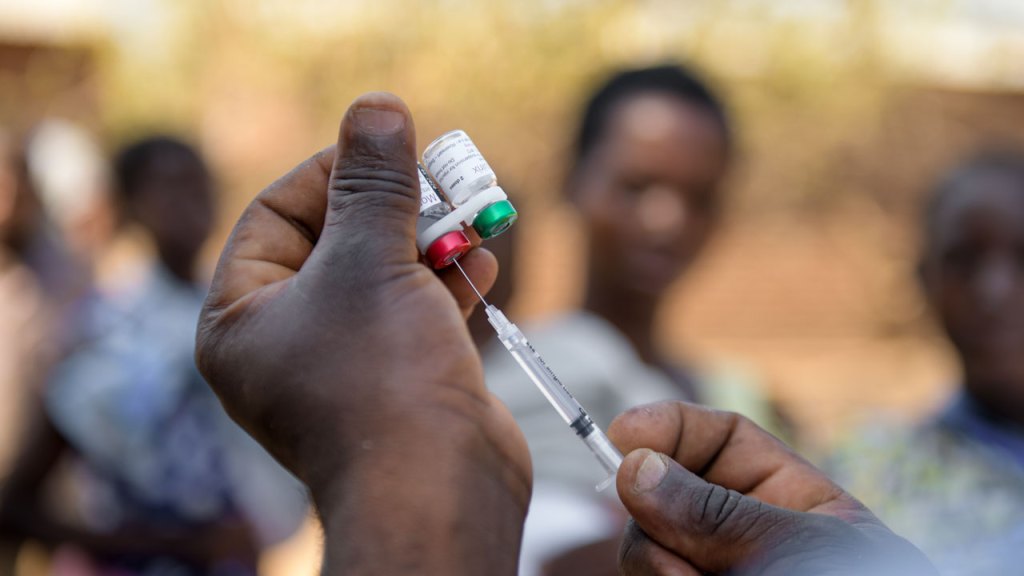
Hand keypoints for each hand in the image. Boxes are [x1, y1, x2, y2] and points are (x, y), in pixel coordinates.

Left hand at [195, 93, 529, 573]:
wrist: (439, 488)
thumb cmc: (383, 378)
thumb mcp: (370, 260)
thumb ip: (373, 182)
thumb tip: (375, 107)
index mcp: (242, 318)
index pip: (276, 212)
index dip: (332, 171)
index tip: (389, 150)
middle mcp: (286, 342)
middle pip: (336, 239)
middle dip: (396, 205)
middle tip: (443, 175)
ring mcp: (345, 365)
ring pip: (384, 274)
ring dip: (431, 239)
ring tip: (473, 213)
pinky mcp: (399, 381)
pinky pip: (417, 312)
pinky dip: (448, 282)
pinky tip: (483, 258)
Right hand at [610, 401, 935, 574]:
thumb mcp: (801, 548)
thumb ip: (718, 513)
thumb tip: (636, 468)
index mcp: (786, 498)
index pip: (715, 438)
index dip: (667, 426)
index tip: (622, 434)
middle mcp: (741, 533)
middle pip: (662, 492)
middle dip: (653, 515)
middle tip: (674, 558)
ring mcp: (714, 569)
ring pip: (647, 547)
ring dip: (658, 565)